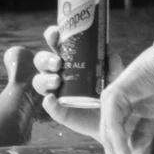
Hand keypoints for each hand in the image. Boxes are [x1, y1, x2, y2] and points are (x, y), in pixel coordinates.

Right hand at [33, 26, 112, 143]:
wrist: (112, 119)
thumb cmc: (109, 91)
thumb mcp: (114, 76)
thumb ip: (113, 65)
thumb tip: (111, 54)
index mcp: (68, 60)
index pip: (54, 44)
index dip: (51, 36)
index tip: (55, 34)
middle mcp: (57, 73)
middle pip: (41, 61)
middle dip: (46, 59)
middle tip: (58, 63)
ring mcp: (55, 92)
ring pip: (39, 82)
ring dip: (44, 79)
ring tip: (56, 81)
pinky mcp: (58, 110)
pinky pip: (48, 106)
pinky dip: (48, 102)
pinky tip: (51, 99)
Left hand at [100, 49, 153, 153]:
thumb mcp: (152, 117)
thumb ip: (142, 133)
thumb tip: (135, 153)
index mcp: (116, 109)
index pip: (114, 138)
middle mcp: (109, 105)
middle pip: (109, 140)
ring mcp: (108, 101)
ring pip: (110, 136)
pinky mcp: (113, 97)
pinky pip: (115, 127)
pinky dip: (122, 144)